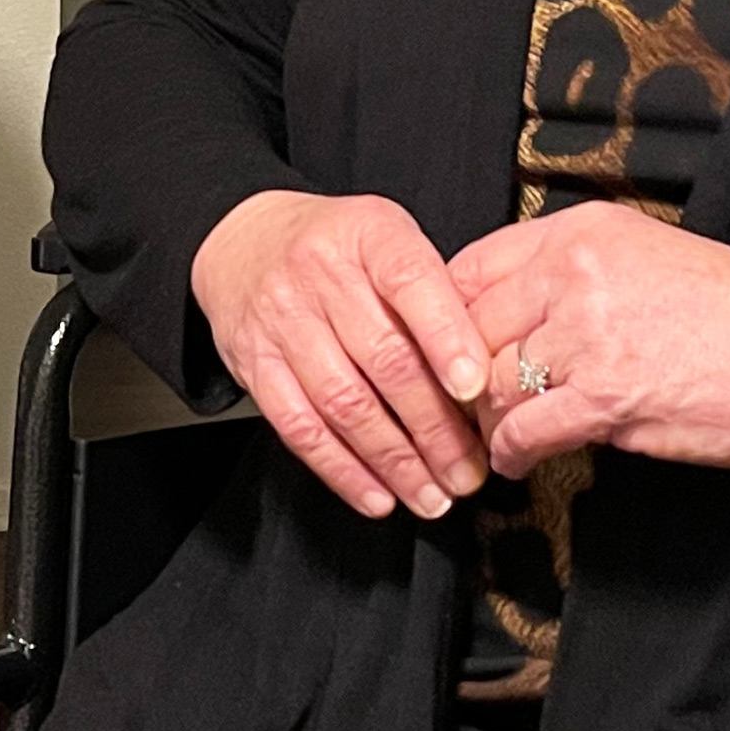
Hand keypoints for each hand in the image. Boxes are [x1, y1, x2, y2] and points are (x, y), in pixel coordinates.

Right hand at [190, 190, 492, 519]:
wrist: (243, 241)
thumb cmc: (337, 247)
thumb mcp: (389, 237)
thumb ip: (434, 293)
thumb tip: (486, 374)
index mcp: (370, 234)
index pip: (411, 283)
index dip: (446, 338)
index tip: (476, 389)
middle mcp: (320, 274)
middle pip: (384, 359)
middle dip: (434, 427)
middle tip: (468, 471)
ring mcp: (281, 321)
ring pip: (344, 403)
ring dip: (395, 461)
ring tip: (433, 495)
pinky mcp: (253, 365)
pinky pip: (299, 428)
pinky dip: (342, 470)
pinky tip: (378, 495)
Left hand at [449, 208, 729, 479]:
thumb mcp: (647, 256)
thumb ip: (575, 274)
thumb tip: (513, 314)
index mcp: (583, 231)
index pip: (474, 267)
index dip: (448, 316)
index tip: (447, 349)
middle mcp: (575, 273)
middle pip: (472, 327)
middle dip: (461, 375)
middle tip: (460, 405)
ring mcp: (588, 335)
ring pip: (493, 382)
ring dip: (487, 418)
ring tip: (492, 437)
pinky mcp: (605, 397)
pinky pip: (524, 429)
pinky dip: (511, 452)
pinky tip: (517, 461)